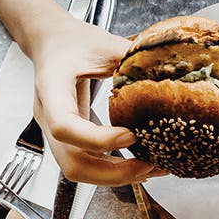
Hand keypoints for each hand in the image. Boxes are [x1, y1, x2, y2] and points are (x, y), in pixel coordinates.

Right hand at [29, 16, 157, 185]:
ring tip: (149, 169)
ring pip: (78, 170)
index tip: (131, 136)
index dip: (98, 139)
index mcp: (51, 89)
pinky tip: (138, 165)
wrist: (51, 42)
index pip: (65, 126)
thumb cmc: (71, 41)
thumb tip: (169, 70)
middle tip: (148, 166)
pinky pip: (86, 163)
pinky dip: (111, 171)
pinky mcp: (69, 139)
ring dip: (114, 177)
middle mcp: (48, 117)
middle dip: (112, 173)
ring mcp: (55, 132)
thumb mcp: (103, 42)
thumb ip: (131, 59)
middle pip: (72, 163)